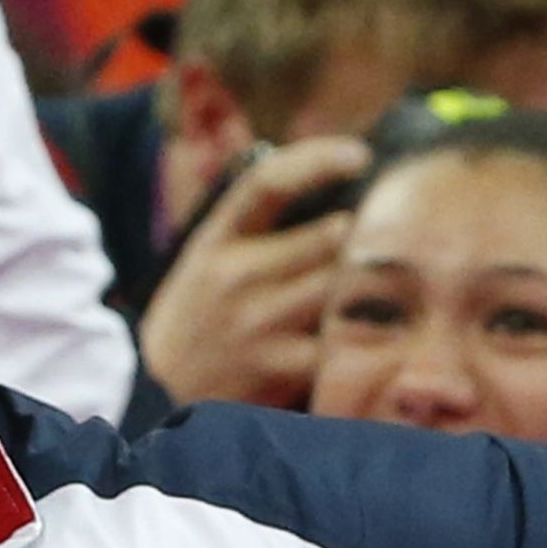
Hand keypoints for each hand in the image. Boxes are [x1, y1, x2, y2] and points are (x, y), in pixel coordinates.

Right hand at [139, 137, 371, 408]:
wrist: (159, 391)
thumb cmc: (199, 315)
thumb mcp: (208, 259)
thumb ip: (257, 225)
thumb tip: (332, 187)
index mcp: (215, 240)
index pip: (267, 182)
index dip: (317, 160)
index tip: (358, 155)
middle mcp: (235, 276)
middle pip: (330, 236)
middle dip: (363, 235)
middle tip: (387, 235)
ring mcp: (257, 322)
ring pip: (344, 284)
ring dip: (370, 283)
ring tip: (384, 284)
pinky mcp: (279, 366)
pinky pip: (342, 340)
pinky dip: (362, 334)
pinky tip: (368, 332)